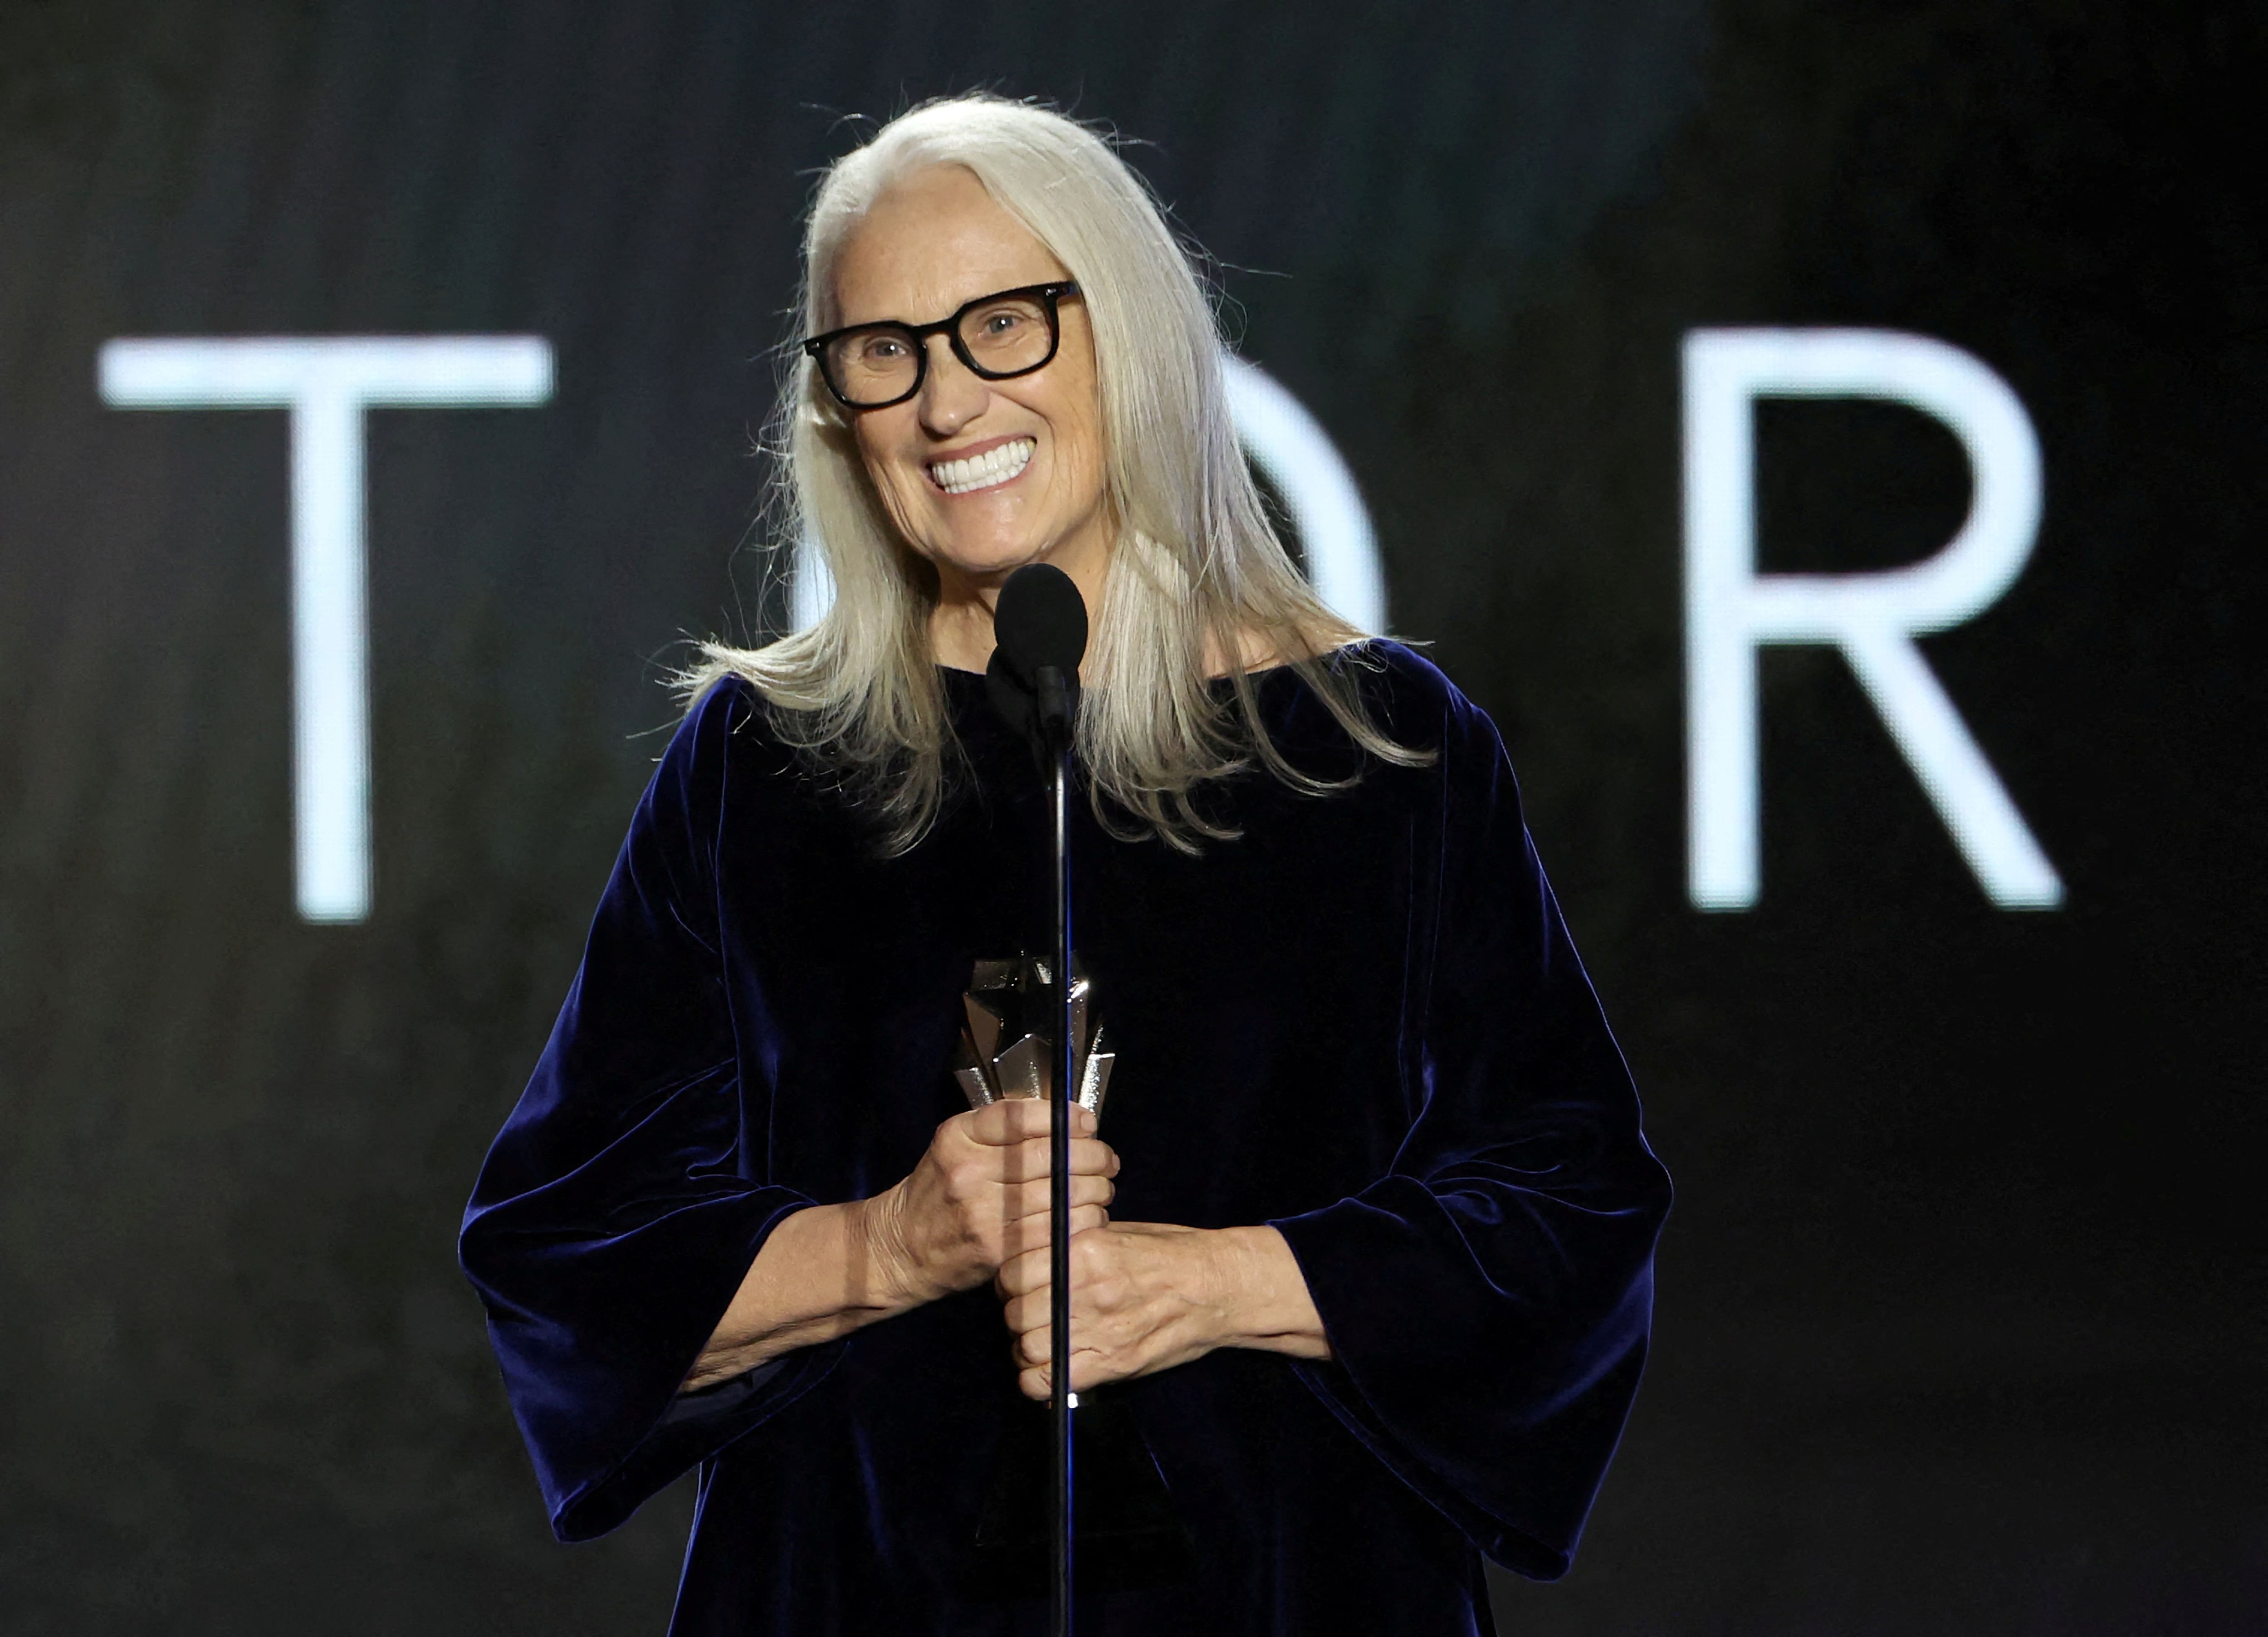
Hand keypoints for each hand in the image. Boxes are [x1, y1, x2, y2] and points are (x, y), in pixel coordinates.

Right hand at [863, 1099, 1117, 1306]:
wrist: (900, 1247)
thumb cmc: (938, 1192)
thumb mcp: (955, 1147)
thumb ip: (1000, 1132)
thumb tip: (1066, 1119)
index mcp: (959, 1137)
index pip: (1021, 1115)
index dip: (1064, 1117)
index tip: (1088, 1123)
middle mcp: (968, 1170)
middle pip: (1050, 1155)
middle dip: (1093, 1156)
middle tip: (1108, 1160)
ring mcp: (982, 1212)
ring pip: (1060, 1193)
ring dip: (1095, 1191)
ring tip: (1103, 1189)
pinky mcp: (996, 1248)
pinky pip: (1054, 1230)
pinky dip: (1081, 1222)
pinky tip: (1089, 1217)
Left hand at [997, 1222, 1329, 1399]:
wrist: (1219, 1287)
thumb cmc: (1170, 1254)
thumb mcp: (1116, 1233)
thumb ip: (1073, 1248)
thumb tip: (1031, 1262)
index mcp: (1085, 1249)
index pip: (1012, 1273)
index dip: (1010, 1283)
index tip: (1019, 1287)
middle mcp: (1088, 1288)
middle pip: (1016, 1314)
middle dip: (1017, 1317)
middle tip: (1032, 1316)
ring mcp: (1101, 1329)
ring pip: (1028, 1349)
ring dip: (1027, 1349)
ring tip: (1043, 1342)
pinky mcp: (1114, 1363)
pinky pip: (1051, 1381)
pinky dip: (1040, 1381)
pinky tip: (1051, 1369)